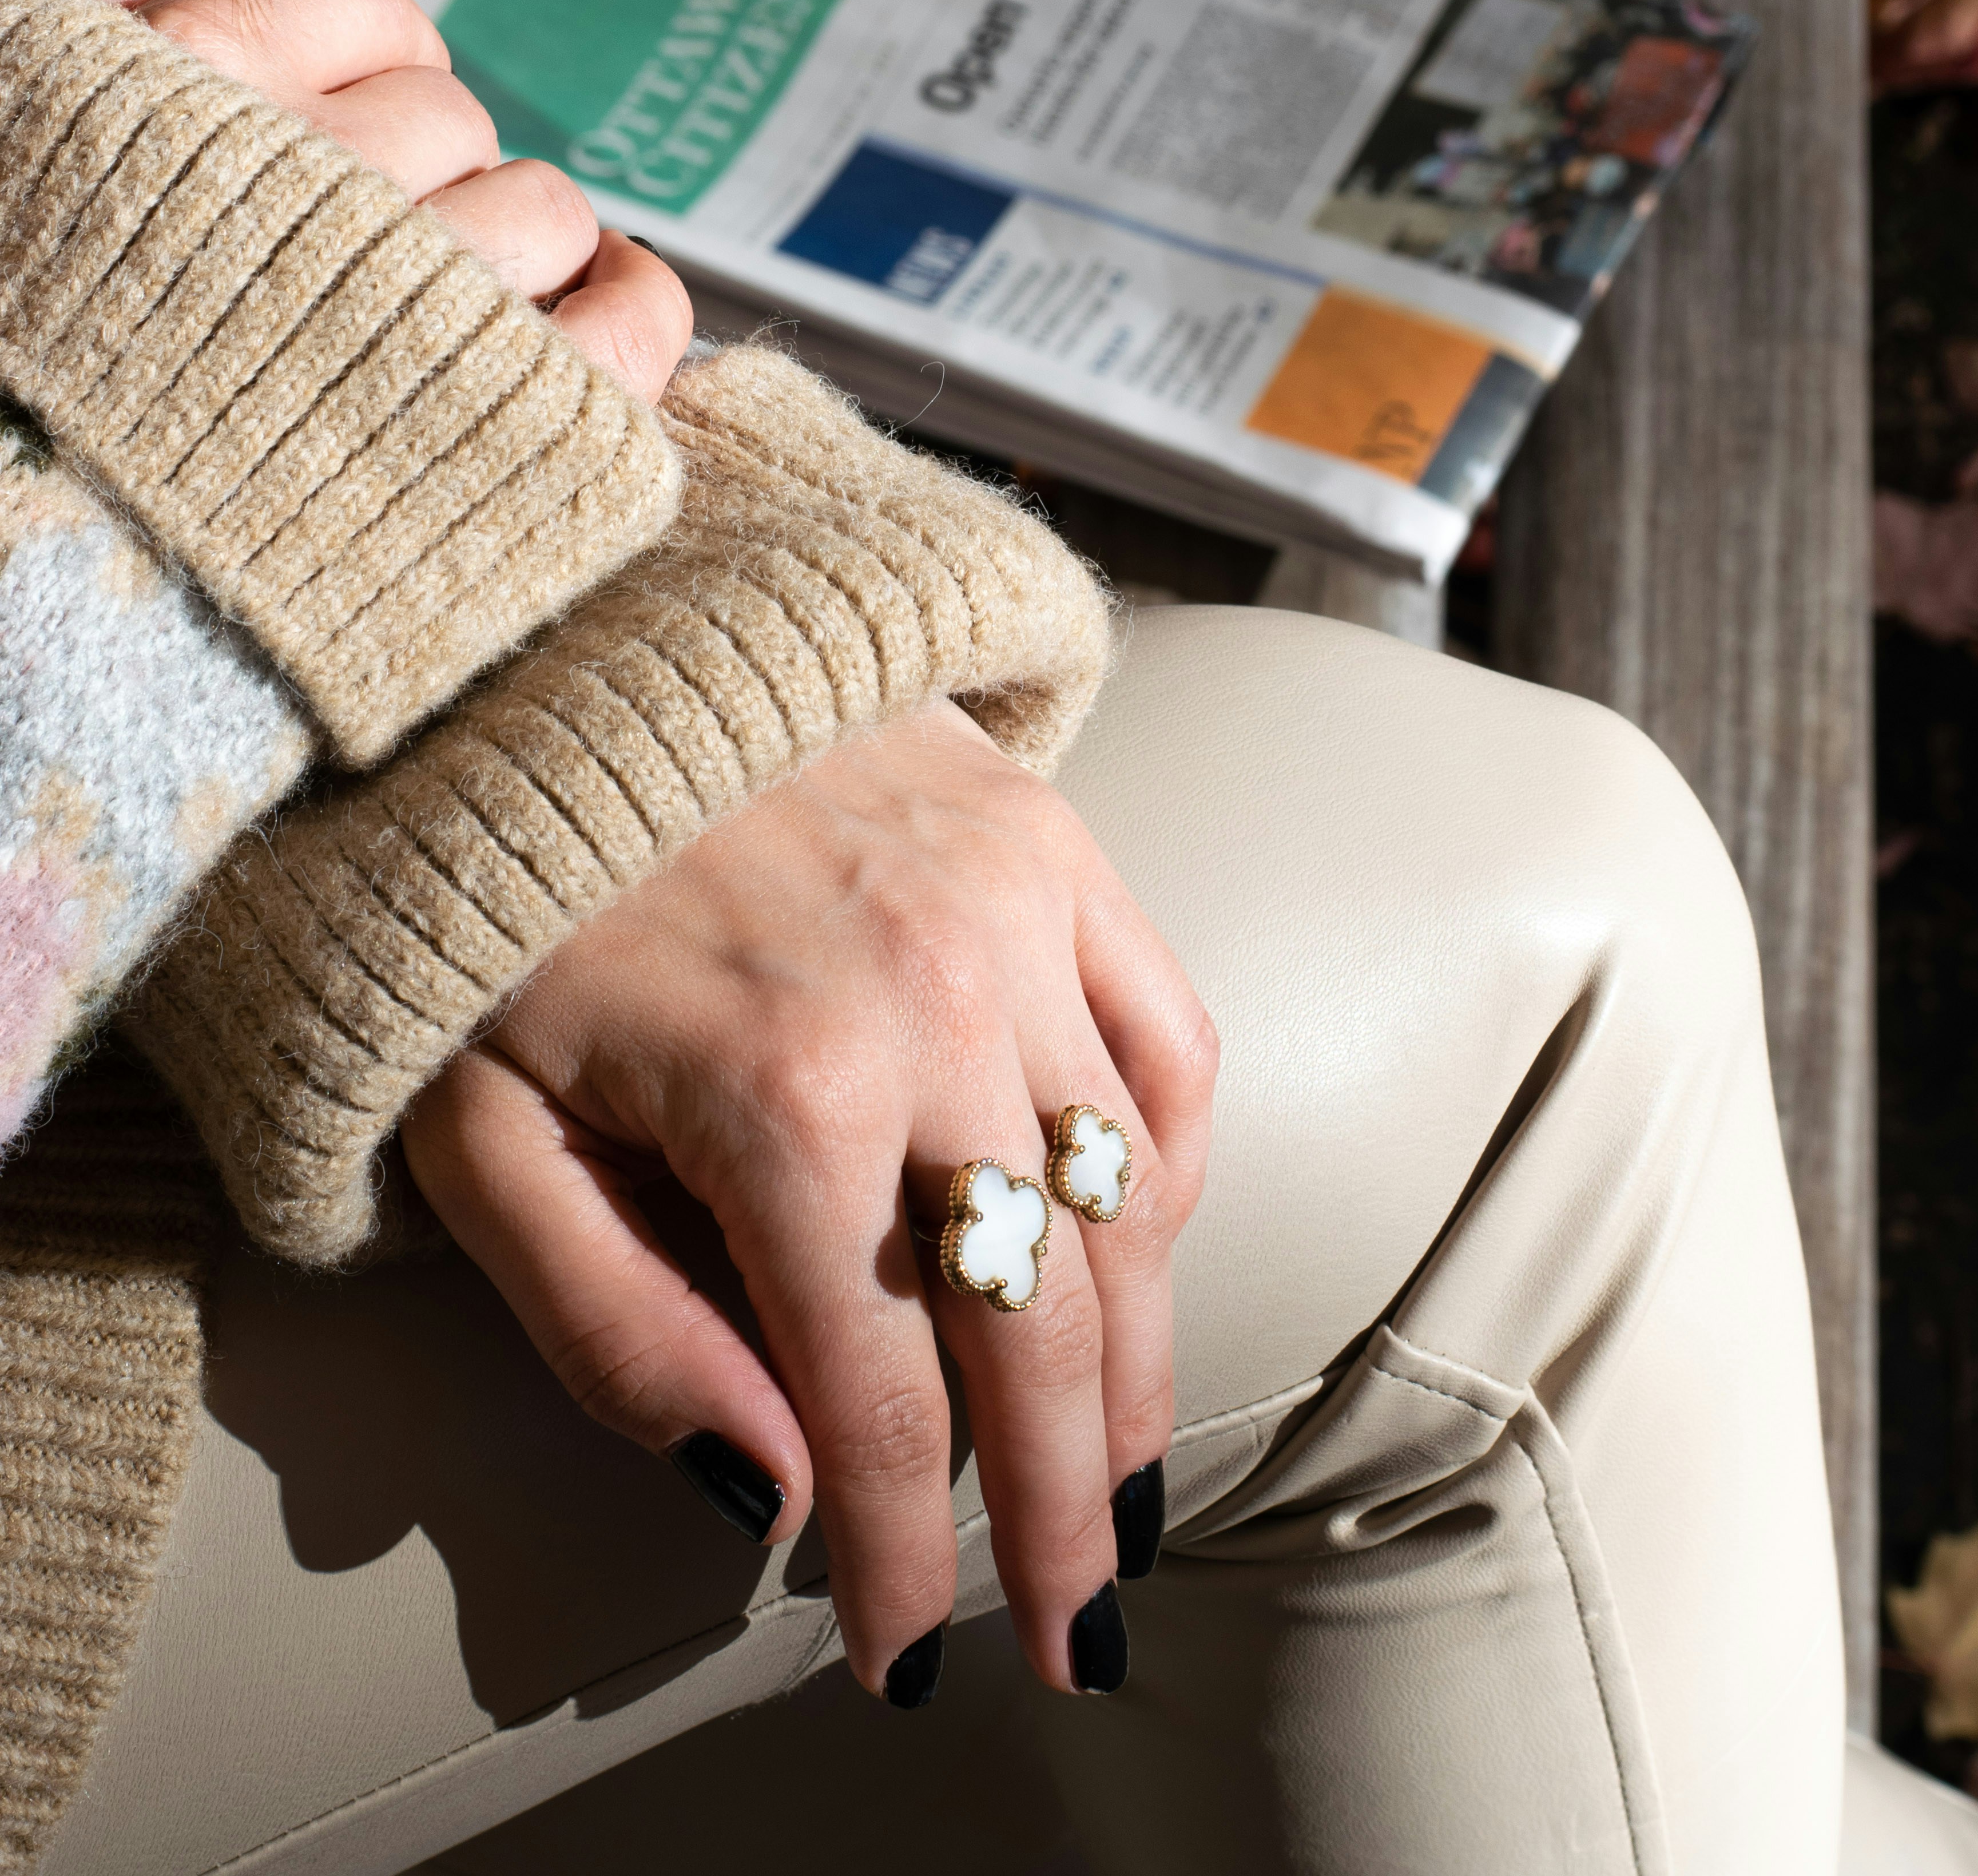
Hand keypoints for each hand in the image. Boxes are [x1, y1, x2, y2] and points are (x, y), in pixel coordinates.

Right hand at [23, 0, 690, 402]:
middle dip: (421, 177)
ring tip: (434, 318)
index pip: (365, 8)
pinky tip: (609, 301)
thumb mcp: (16, 86)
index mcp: (202, 86)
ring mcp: (425, 306)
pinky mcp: (510, 422)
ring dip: (505, 253)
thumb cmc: (10, 307)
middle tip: (357, 260)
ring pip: (541, 212)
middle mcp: (322, 180)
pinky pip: (634, 326)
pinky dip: (638, 309)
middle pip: (453, 120)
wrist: (19, 539)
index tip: (337, 127)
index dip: (368, 65)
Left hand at [399, 699, 1218, 1701]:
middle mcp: (934, 1007)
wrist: (554, 647)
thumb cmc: (499, 905)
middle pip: (1040, 1328)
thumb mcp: (477, 1136)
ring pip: (1129, 1206)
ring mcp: (1017, 914)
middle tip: (1080, 1626)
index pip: (884, 1400)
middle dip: (1067, 1512)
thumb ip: (613, 1330)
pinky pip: (1170, 1046)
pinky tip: (1136, 1252)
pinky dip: (1169, 1171)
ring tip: (1132, 1478)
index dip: (904, 1560)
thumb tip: (772, 1493)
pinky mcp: (1055, 841)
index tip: (902, 1660)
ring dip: (1138, 1369)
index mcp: (779, 1098)